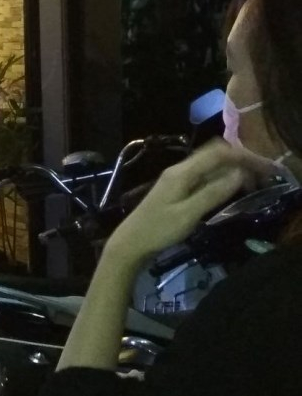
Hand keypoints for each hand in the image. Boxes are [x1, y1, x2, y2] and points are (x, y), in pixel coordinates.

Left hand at [102, 140, 276, 266]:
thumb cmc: (158, 229)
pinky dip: (221, 177)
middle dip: (239, 160)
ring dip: (231, 168)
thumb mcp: (188, 214)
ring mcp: (178, 178)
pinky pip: (204, 175)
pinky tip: (232, 188)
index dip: (242, 156)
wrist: (132, 242)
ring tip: (252, 182)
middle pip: (214, 154)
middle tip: (261, 175)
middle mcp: (180, 170)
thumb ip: (213, 193)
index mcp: (181, 173)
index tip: (264, 168)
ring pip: (210, 164)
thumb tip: (239, 174)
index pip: (217, 153)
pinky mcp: (179, 188)